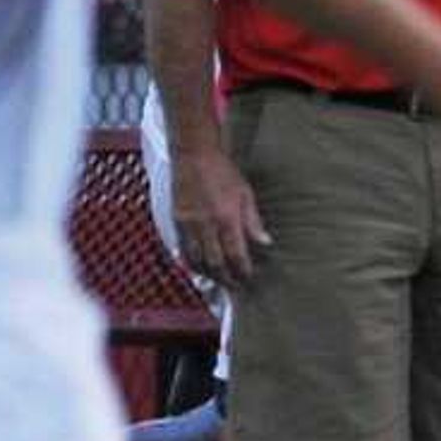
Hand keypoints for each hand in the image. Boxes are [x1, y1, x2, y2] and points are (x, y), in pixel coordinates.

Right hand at [167, 144, 270, 293]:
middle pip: (215, 263)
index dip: (242, 270)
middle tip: (235, 287)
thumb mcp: (245, 193)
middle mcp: (205, 224)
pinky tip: (200, 266)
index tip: (249, 278)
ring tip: (218, 281)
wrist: (194, 154)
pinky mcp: (176, 221)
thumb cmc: (222, 170)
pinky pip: (183, 249)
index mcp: (226, 217)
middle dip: (226, 278)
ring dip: (208, 274)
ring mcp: (188, 224)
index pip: (236, 254)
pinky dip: (192, 261)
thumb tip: (265, 242)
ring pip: (196, 260)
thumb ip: (253, 221)